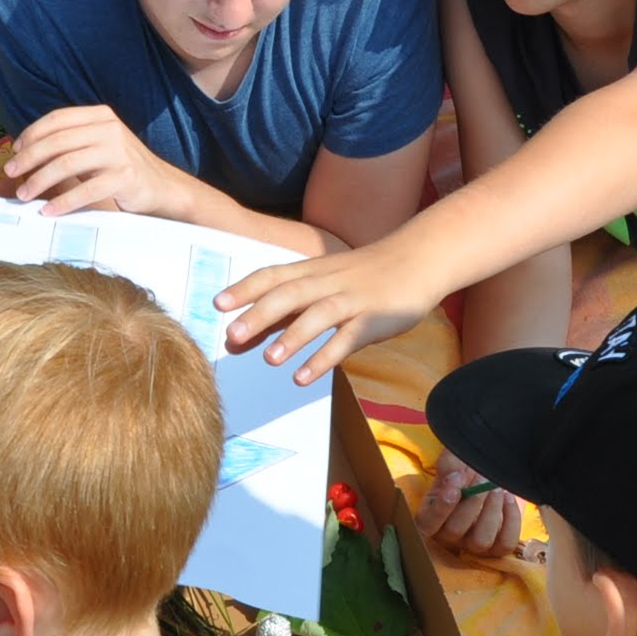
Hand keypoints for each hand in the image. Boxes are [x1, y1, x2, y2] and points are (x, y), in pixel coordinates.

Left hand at [5, 106, 195, 220]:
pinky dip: (63, 202)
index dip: (31, 134)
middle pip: (57, 141)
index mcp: (100, 115)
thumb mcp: (98, 144)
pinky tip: (49, 211)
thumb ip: (71, 142)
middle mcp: (109, 128)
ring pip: (67, 163)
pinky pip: (86, 189)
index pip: (57, 119)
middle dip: (29, 158)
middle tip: (12, 174)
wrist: (162, 187)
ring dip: (40, 180)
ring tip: (24, 194)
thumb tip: (25, 153)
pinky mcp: (125, 177)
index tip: (14, 152)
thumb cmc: (121, 168)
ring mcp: (118, 152)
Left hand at [216, 238, 449, 385]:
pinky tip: (303, 376)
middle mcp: (328, 282)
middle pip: (290, 294)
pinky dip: (324, 357)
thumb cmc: (364, 275)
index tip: (217, 304)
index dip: (245, 289)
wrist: (419, 258)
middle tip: (231, 335)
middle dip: (259, 314)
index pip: (273, 275)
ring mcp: (352, 299)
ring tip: (268, 360)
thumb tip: (243, 334)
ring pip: (318, 315)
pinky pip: (347, 338)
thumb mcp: (325, 282)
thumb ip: (287, 308)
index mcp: (313, 271)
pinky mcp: (374, 318)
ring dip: (292, 337)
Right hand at [412, 453, 522, 559]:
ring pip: (480, 541)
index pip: (428, 524)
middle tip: (483, 478)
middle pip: (455, 531)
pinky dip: (510, 520)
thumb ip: (449, 465)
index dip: (442, 506)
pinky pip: (505, 543)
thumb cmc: (467, 469)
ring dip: (491, 511)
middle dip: (471, 501)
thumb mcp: (454, 461)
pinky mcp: (498, 546)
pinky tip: (509, 498)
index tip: (457, 478)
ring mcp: (474, 543)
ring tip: (497, 488)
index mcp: (431, 516)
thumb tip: (454, 474)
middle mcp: (450, 536)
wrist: (493, 474)